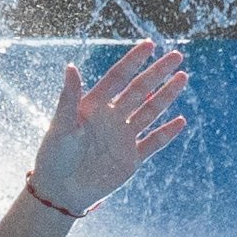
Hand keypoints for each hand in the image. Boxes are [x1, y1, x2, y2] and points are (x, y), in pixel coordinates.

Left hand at [26, 39, 190, 219]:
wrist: (60, 192)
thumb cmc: (54, 157)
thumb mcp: (61, 126)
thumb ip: (69, 98)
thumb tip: (71, 66)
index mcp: (93, 106)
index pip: (118, 77)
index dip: (133, 61)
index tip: (149, 44)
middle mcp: (111, 117)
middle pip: (140, 90)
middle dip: (158, 73)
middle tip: (177, 55)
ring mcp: (123, 137)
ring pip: (150, 111)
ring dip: (167, 96)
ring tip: (182, 78)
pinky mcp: (131, 159)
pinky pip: (153, 143)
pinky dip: (167, 133)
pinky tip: (181, 121)